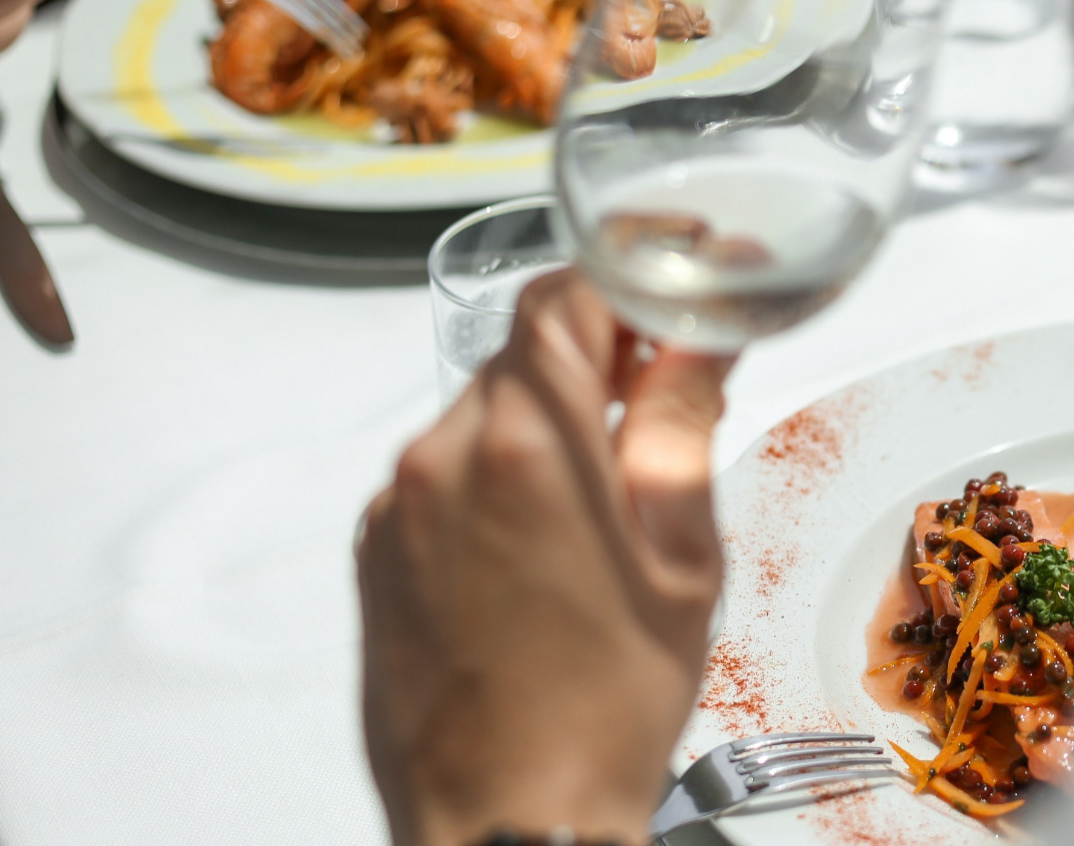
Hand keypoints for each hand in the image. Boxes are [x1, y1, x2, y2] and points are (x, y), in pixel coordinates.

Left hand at [358, 271, 731, 845]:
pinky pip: (443, 472)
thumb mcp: (682, 559)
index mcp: (529, 447)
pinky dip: (499, 473)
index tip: (672, 294)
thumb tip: (698, 346)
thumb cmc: (601, 712)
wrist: (508, 823)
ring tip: (611, 485)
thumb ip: (682, 428)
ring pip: (481, 410)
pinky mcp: (375, 551)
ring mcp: (398, 507)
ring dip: (547, 416)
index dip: (628, 280)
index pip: (564, 296)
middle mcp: (443, 460)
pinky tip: (550, 539)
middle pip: (521, 350)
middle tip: (662, 390)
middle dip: (596, 354)